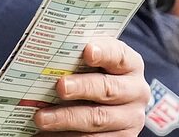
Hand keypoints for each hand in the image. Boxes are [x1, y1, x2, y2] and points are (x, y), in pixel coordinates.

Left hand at [33, 37, 149, 134]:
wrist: (105, 101)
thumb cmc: (93, 75)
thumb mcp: (93, 61)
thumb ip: (80, 55)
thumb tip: (51, 52)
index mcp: (131, 65)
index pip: (120, 56)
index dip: (104, 53)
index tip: (87, 51)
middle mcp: (136, 91)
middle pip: (108, 89)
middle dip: (82, 88)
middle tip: (60, 86)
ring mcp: (130, 118)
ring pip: (98, 119)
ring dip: (67, 118)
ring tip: (42, 118)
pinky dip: (67, 136)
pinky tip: (47, 133)